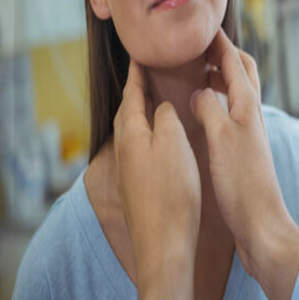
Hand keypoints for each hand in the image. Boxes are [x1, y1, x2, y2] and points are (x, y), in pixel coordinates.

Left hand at [114, 59, 201, 299]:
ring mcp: (130, 172)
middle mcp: (125, 152)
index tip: (140, 56)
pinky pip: (142, 151)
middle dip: (136, 94)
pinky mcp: (140, 189)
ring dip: (143, 115)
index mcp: (132, 135)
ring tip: (155, 104)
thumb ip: (165, 118)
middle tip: (146, 75)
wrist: (165, 243)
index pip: (132, 96)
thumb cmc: (172, 190)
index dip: (137, 76)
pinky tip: (162, 143)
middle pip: (128, 114)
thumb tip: (159, 108)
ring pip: (134, 134)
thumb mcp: (173, 143)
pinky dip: (150, 136)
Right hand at [190, 28, 298, 299]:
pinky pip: (229, 114)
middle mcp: (251, 115)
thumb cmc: (242, 184)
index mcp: (248, 107)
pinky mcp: (242, 151)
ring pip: (236, 93)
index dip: (218, 43)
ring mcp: (248, 133)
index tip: (200, 26)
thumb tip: (199, 91)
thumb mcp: (221, 138)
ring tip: (194, 73)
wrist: (261, 225)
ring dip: (218, 77)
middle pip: (242, 73)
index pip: (235, 62)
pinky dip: (215, 102)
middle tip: (197, 47)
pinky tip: (201, 112)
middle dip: (223, 55)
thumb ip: (210, 107)